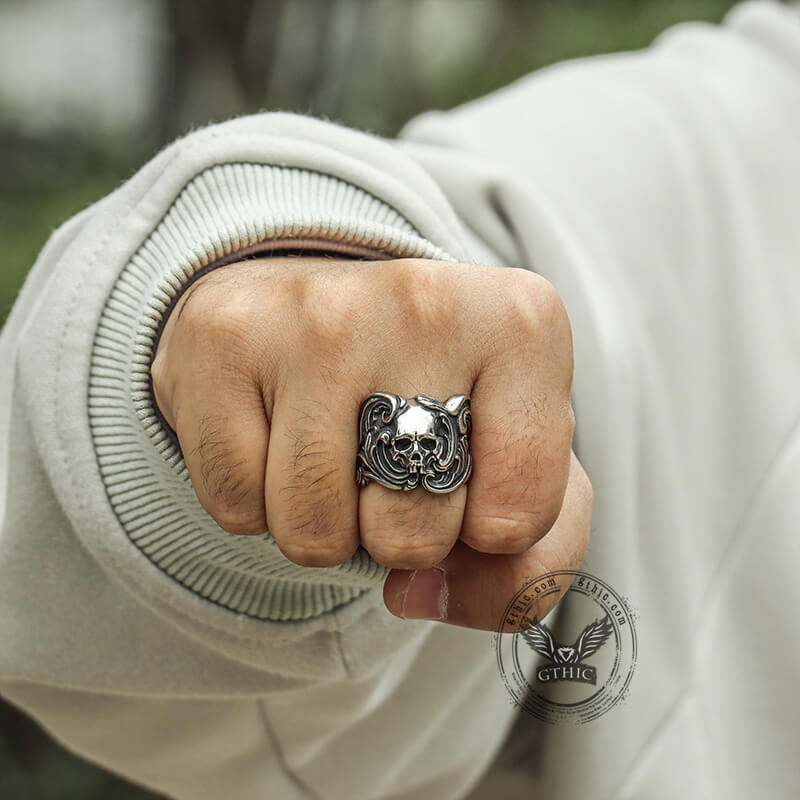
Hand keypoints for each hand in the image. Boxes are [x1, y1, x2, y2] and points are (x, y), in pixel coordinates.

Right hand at [151, 256, 592, 629]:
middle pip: (412, 533)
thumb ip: (532, 565)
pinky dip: (257, 499)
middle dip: (400, 533)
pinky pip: (235, 505)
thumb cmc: (437, 394)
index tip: (470, 474)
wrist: (326, 311)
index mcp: (520, 324)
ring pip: (312, 532)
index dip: (489, 534)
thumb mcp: (523, 468)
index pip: (517, 521)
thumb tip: (417, 595)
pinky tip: (277, 430)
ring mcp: (315, 314)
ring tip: (335, 447)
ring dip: (324, 523)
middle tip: (392, 461)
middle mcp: (423, 302)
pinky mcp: (223, 337)